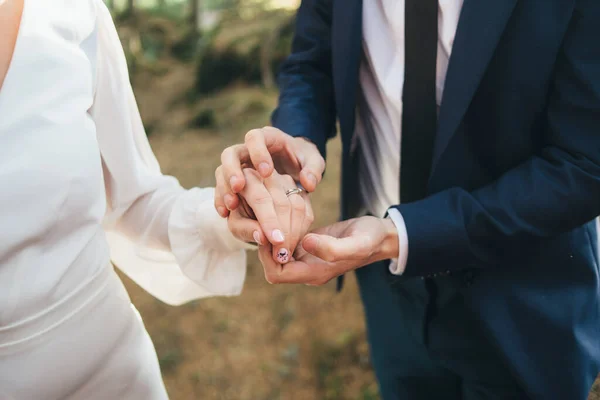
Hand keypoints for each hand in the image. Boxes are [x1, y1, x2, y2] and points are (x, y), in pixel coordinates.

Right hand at [214, 126, 324, 216]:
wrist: (294, 164)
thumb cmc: (303, 159)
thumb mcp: (313, 161)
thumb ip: (313, 169)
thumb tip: (308, 184)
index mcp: (267, 138)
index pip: (255, 138)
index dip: (258, 152)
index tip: (267, 172)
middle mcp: (248, 149)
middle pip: (230, 153)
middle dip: (232, 170)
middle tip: (239, 187)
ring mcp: (238, 165)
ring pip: (222, 171)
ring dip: (224, 188)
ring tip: (231, 205)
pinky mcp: (234, 180)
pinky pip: (222, 188)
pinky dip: (221, 200)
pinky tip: (225, 214)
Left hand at [226, 168, 313, 262]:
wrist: (251, 210)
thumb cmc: (241, 218)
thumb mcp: (236, 226)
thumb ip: (246, 230)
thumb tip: (263, 237)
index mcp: (247, 178)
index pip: (260, 199)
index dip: (269, 221)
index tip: (276, 242)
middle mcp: (268, 175)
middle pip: (281, 203)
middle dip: (284, 231)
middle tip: (281, 255)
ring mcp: (286, 180)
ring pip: (296, 206)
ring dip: (294, 232)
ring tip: (286, 252)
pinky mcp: (299, 190)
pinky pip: (306, 210)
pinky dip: (301, 229)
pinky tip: (294, 243)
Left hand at [257, 216, 398, 284]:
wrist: (382, 235)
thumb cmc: (371, 239)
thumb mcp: (357, 243)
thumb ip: (332, 248)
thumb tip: (305, 243)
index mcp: (315, 273)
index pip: (277, 274)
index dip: (268, 256)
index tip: (268, 232)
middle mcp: (307, 269)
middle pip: (272, 265)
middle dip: (265, 245)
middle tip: (265, 220)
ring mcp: (307, 258)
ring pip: (275, 253)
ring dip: (270, 237)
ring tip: (270, 214)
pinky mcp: (308, 245)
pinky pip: (285, 242)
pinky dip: (279, 230)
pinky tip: (280, 213)